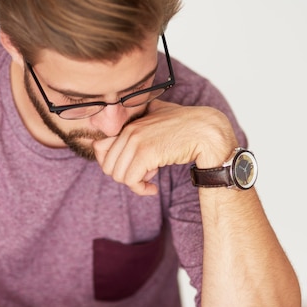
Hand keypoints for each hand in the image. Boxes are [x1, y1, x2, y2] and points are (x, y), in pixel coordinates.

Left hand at [93, 100, 237, 195]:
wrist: (207, 130)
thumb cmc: (186, 125)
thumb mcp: (158, 116)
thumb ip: (141, 118)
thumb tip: (123, 128)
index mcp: (129, 124)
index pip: (99, 149)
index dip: (113, 164)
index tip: (131, 168)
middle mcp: (129, 131)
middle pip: (108, 166)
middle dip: (124, 175)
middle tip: (144, 175)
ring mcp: (136, 141)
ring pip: (118, 175)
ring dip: (134, 183)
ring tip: (151, 178)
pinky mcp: (146, 154)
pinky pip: (131, 181)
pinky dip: (141, 189)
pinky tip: (153, 188)